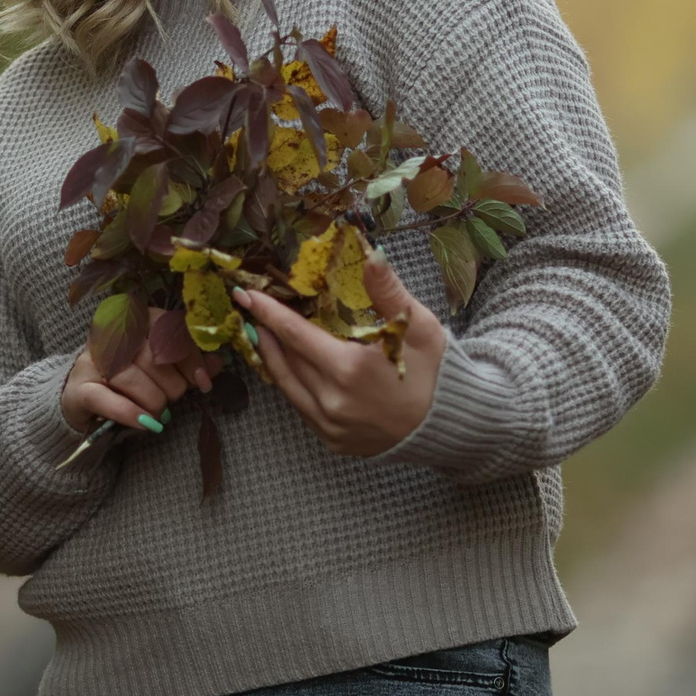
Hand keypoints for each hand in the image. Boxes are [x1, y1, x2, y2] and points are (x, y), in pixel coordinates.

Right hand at [60, 338, 214, 437]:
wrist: (83, 398)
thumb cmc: (129, 379)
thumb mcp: (161, 367)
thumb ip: (187, 362)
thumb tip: (217, 362)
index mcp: (132, 321)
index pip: (166, 326)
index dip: (189, 355)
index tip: (203, 380)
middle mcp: (109, 336)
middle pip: (151, 355)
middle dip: (173, 384)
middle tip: (176, 398)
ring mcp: (91, 361)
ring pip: (132, 378)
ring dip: (154, 402)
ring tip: (160, 414)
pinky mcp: (80, 389)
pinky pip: (109, 401)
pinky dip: (132, 415)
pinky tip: (147, 424)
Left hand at [234, 250, 448, 457]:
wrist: (450, 426)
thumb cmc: (436, 372)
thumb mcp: (417, 327)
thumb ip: (387, 291)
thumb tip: (370, 254)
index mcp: (349, 370)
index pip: (295, 335)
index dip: (268, 313)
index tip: (245, 295)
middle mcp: (332, 402)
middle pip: (286, 360)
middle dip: (267, 333)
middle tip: (254, 310)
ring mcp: (330, 426)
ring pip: (287, 387)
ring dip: (274, 359)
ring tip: (263, 334)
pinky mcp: (333, 441)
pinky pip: (301, 408)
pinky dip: (292, 384)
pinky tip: (292, 366)